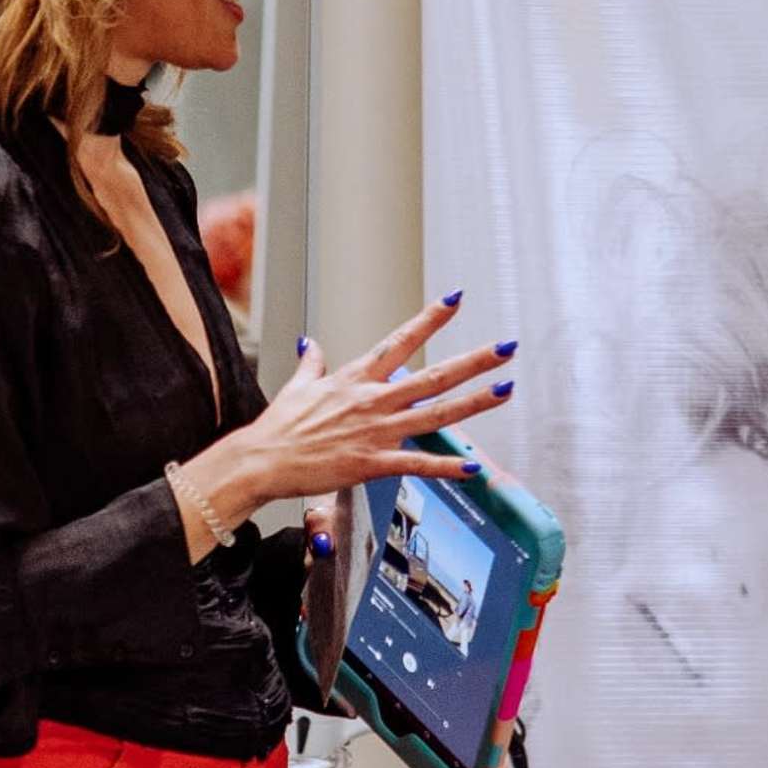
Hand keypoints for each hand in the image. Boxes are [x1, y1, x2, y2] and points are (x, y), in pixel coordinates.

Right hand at [178, 297, 515, 548]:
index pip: (401, 341)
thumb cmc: (278, 427)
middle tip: (506, 347)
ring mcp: (376, 431)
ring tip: (505, 389)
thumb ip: (312, 364)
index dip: (430, 320)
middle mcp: (372, 400)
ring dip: (474, 403)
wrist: (261, 460)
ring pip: (436, 414)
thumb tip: (311, 343)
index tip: (456, 300)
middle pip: (433, 376)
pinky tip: (473, 467)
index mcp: (356, 379)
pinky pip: (417, 464)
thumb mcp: (297, 387)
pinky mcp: (372, 462)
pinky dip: (446, 467)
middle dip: (473, 361)